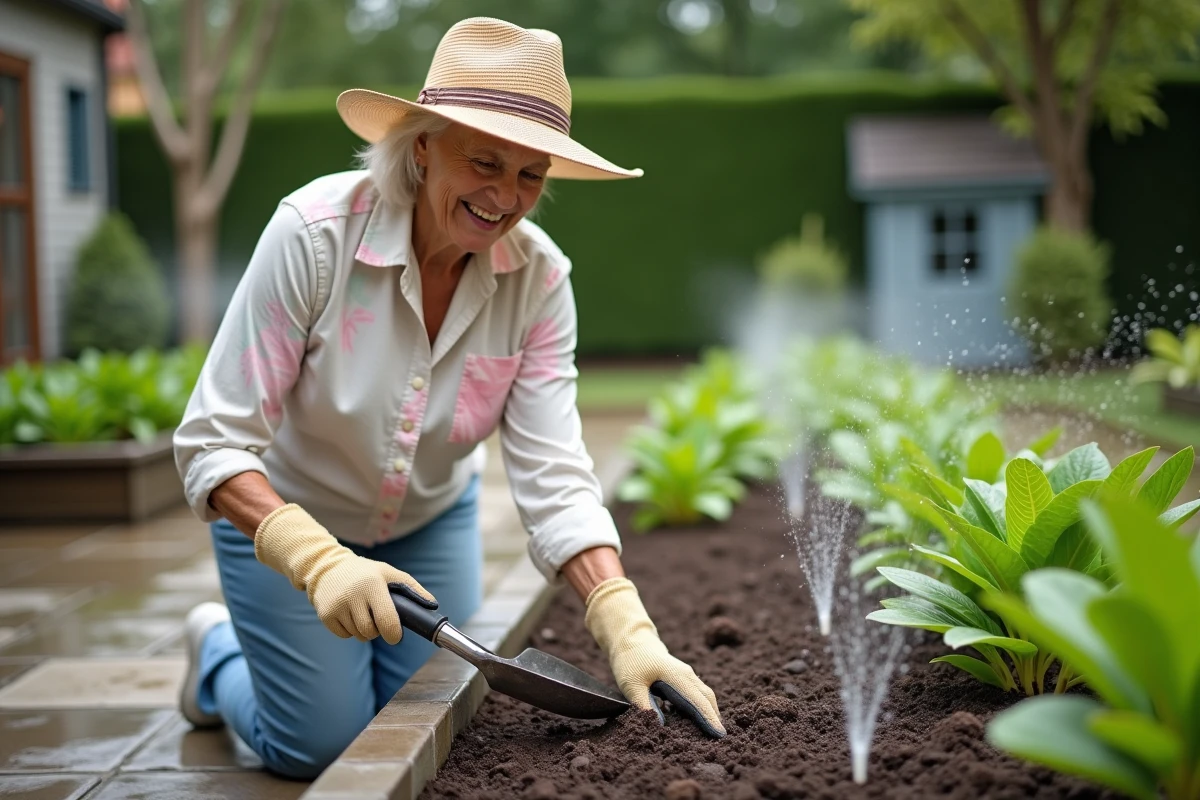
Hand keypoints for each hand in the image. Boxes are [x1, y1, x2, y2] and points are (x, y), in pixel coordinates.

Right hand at [254, 504, 435, 642]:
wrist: (326, 567)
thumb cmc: (365, 572)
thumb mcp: (388, 573)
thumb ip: (413, 588)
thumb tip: (433, 605)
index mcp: (372, 585)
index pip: (386, 621)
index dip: (393, 634)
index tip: (395, 636)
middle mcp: (353, 596)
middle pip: (371, 632)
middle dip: (378, 630)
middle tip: (377, 618)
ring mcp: (337, 606)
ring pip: (358, 635)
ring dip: (364, 630)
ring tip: (362, 612)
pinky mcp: (325, 615)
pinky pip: (344, 635)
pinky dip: (350, 630)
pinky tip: (349, 614)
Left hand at [584, 577, 724, 737]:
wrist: (632, 640)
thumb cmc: (631, 662)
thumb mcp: (631, 685)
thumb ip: (644, 705)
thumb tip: (658, 726)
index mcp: (677, 677)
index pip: (699, 701)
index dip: (710, 719)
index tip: (720, 735)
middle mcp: (687, 675)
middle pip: (708, 698)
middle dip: (715, 718)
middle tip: (721, 739)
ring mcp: (686, 674)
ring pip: (705, 695)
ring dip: (711, 711)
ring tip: (713, 731)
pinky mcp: (682, 677)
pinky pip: (698, 693)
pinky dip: (703, 706)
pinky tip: (699, 719)